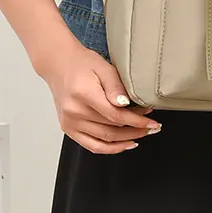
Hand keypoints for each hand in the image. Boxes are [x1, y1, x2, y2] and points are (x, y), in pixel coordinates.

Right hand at [38, 42, 160, 153]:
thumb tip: (126, 104)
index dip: (137, 122)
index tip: (152, 122)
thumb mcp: (104, 67)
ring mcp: (70, 122)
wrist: (60, 65)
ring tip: (142, 134)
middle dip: (136, 130)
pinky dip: (110, 149)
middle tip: (152, 127)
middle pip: (111, 129)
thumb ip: (115, 86)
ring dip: (126, 140)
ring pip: (104, 140)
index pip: (115, 116)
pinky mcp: (68, 128)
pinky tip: (125, 144)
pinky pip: (92, 146)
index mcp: (83, 94)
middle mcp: (74, 111)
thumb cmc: (82, 64)